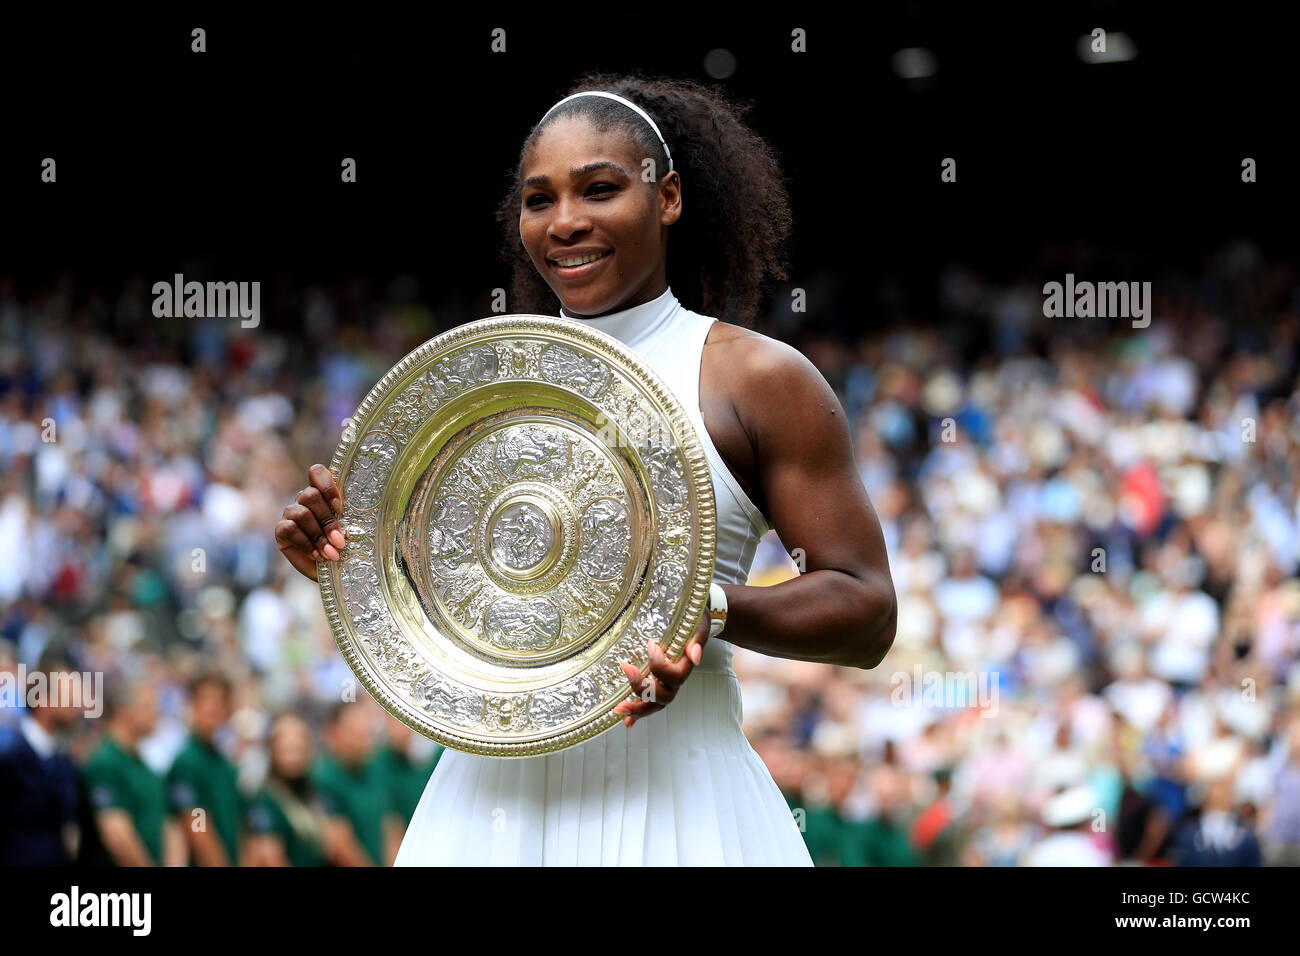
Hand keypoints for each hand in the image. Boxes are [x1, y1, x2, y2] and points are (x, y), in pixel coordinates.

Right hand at [275, 463, 346, 581]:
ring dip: (319, 536)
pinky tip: (317, 555)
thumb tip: (349, 530)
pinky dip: (305, 544)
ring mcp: (291, 513)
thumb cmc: (345, 547)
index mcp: (323, 493)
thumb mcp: (352, 533)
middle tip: (340, 542)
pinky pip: (289, 529)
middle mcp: (305, 500)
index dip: (327, 487)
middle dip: (328, 521)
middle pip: (311, 495)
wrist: (330, 570)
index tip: (340, 508)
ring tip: (332, 554)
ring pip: (301, 513)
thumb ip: (352, 524)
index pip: (317, 473)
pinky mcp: (281, 530)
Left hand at [613, 605, 710, 727]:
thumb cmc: (695, 619)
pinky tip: (626, 721)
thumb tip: (694, 656)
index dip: (660, 665)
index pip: (676, 677)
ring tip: (619, 708)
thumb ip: (697, 639)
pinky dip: (637, 714)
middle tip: (626, 669)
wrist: (695, 619)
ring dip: (637, 708)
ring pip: (655, 705)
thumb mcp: (698, 624)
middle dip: (642, 687)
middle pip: (663, 696)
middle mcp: (676, 680)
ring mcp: (666, 685)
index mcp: (686, 666)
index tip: (650, 644)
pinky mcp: (656, 684)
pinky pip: (649, 703)